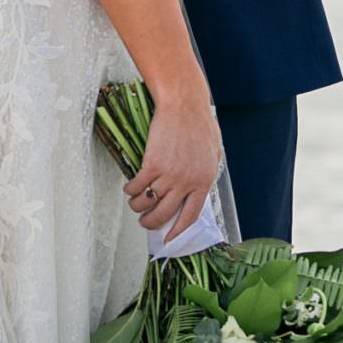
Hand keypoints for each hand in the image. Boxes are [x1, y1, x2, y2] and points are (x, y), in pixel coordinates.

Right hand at [125, 88, 221, 235]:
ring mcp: (170, 174)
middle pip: (165, 213)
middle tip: (144, 222)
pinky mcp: (152, 164)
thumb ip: (206, 171)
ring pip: (148, 202)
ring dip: (138, 206)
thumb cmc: (199, 122)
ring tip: (134, 204)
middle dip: (151, 222)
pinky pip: (137, 186)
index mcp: (204, 181)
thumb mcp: (212, 151)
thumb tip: (198, 187)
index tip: (169, 239)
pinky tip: (129, 188)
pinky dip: (131, 190)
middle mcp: (187, 182)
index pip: (190, 215)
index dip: (177, 230)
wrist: (184, 103)